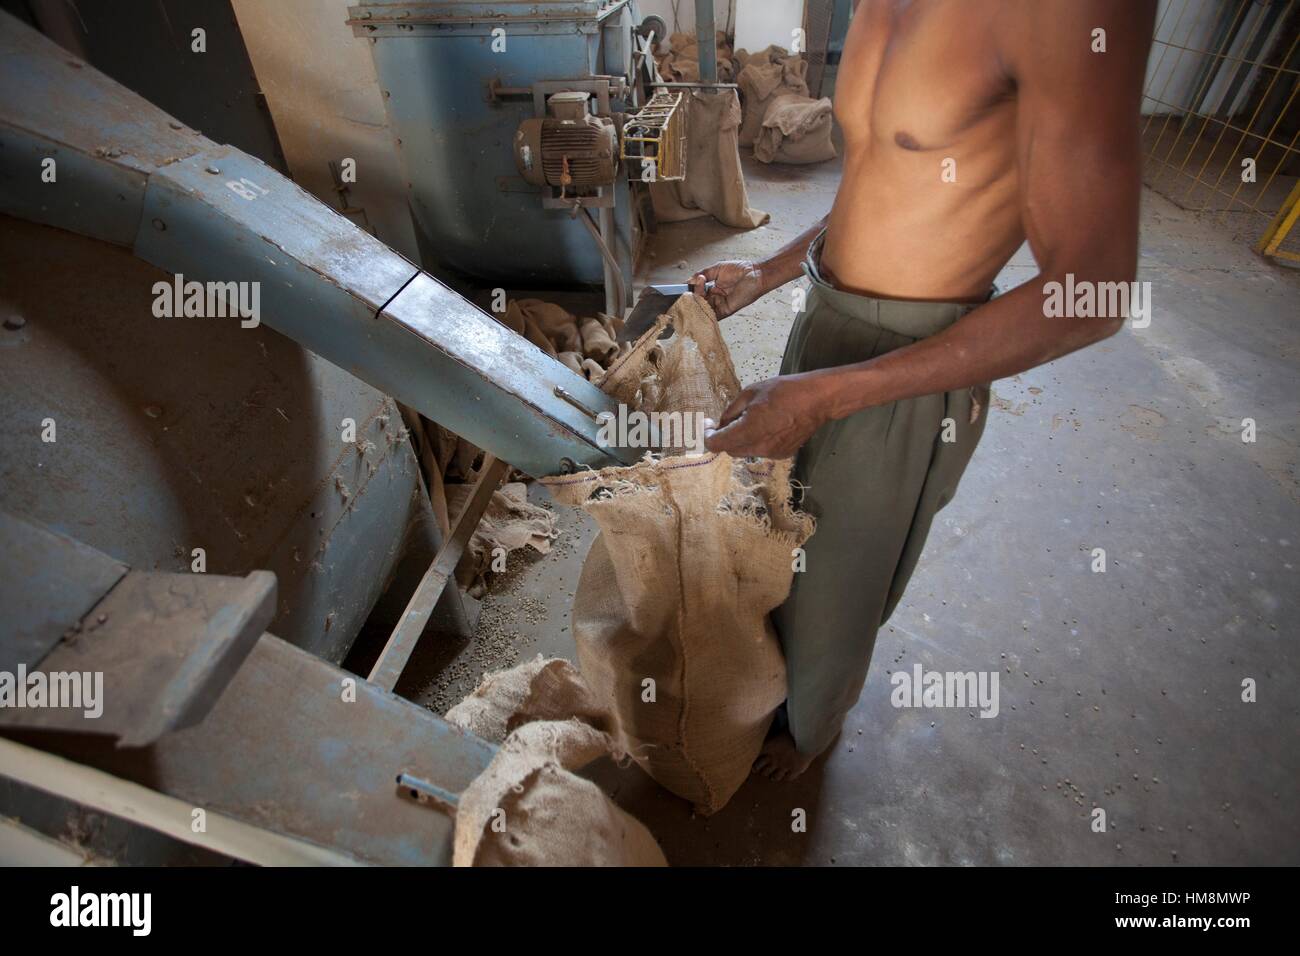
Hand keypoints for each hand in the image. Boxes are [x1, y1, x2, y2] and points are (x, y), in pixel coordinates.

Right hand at [688, 260, 764, 318]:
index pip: (697, 293)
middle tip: (689, 290)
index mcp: (713, 289)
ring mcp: (719, 306)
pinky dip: (703, 310)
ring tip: (695, 292)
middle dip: (692, 296)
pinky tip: (700, 301)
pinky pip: (711, 315)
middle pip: (698, 302)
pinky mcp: (724, 311)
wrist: (754, 274)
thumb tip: (689, 280)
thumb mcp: (716, 269)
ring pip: (702, 309)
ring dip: (696, 302)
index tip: (683, 288)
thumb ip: (703, 274)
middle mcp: (715, 299)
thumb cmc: (740, 270)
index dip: (690, 291)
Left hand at [704, 373, 830, 458]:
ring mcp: (772, 454)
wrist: (818, 400)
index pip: (717, 444)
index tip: (708, 426)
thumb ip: (731, 411)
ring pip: (745, 451)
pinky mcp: (782, 455)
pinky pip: (760, 450)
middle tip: (729, 419)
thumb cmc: (784, 390)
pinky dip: (757, 441)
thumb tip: (720, 424)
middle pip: (730, 449)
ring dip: (741, 439)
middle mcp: (759, 447)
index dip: (708, 436)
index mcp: (749, 430)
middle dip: (725, 437)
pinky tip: (768, 425)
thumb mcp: (750, 392)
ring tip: (752, 419)